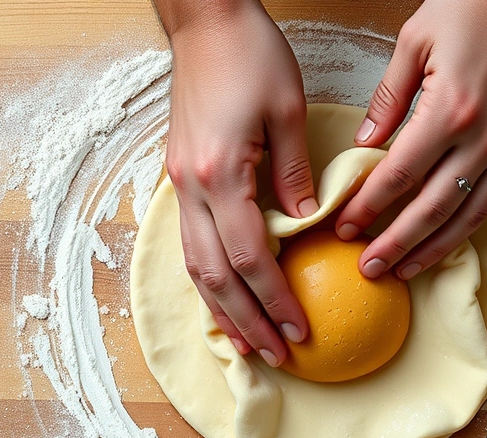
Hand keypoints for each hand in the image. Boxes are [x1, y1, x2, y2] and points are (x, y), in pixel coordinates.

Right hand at [162, 2, 315, 365]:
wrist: (204, 22)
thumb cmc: (249, 55)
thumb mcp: (287, 110)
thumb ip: (296, 173)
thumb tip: (306, 225)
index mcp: (220, 173)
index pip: (248, 257)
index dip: (275, 300)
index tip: (301, 329)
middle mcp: (192, 187)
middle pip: (214, 275)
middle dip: (247, 321)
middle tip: (277, 355)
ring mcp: (180, 183)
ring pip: (195, 265)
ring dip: (222, 309)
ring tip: (249, 342)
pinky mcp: (181, 176)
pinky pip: (191, 243)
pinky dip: (209, 278)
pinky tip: (224, 297)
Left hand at [337, 0, 486, 279]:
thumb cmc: (474, 5)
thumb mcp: (415, 40)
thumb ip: (388, 99)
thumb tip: (365, 143)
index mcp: (450, 109)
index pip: (399, 174)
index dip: (369, 206)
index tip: (345, 226)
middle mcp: (483, 136)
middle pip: (430, 208)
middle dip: (394, 243)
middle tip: (366, 269)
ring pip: (465, 216)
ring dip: (431, 249)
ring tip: (401, 272)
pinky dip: (464, 229)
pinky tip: (441, 243)